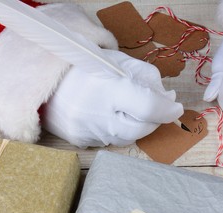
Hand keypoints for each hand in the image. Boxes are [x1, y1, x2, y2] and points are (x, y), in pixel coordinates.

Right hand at [41, 49, 182, 147]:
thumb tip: (168, 101)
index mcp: (108, 86)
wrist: (47, 80)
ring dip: (134, 126)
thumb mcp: (120, 62)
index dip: (166, 109)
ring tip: (125, 109)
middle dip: (152, 120)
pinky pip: (108, 142)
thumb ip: (149, 79)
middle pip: (139, 129)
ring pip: (125, 138)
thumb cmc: (87, 67)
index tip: (175, 107)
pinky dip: (115, 131)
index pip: (147, 106)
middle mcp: (95, 113)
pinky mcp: (78, 140)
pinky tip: (108, 116)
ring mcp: (85, 130)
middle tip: (153, 109)